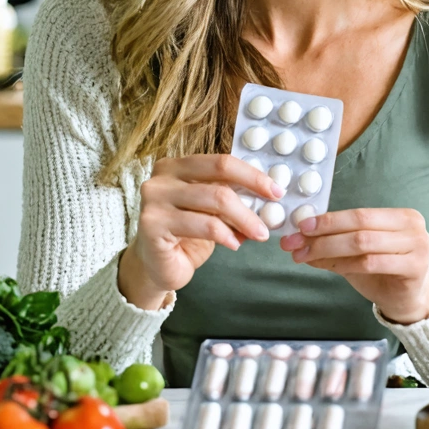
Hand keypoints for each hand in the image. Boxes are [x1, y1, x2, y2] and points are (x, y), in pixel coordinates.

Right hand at [119, 155, 283, 309]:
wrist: (156, 267)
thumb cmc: (186, 235)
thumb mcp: (211, 211)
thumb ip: (230, 199)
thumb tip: (268, 199)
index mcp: (177, 166)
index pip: (221, 162)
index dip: (252, 175)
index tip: (276, 190)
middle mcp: (162, 177)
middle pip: (219, 176)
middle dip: (253, 193)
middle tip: (273, 215)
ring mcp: (154, 199)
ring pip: (215, 200)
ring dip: (244, 219)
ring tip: (259, 234)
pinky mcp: (153, 224)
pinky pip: (204, 225)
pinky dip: (226, 234)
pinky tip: (235, 244)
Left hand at [279, 208, 428, 324]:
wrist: (407, 300)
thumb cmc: (383, 271)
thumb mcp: (357, 254)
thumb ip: (334, 243)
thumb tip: (299, 237)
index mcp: (400, 215)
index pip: (359, 214)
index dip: (329, 219)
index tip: (301, 226)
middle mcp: (412, 226)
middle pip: (360, 226)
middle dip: (323, 234)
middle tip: (295, 242)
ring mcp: (416, 246)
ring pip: (362, 243)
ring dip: (327, 249)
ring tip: (304, 255)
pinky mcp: (414, 268)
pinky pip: (370, 263)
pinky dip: (344, 264)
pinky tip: (328, 266)